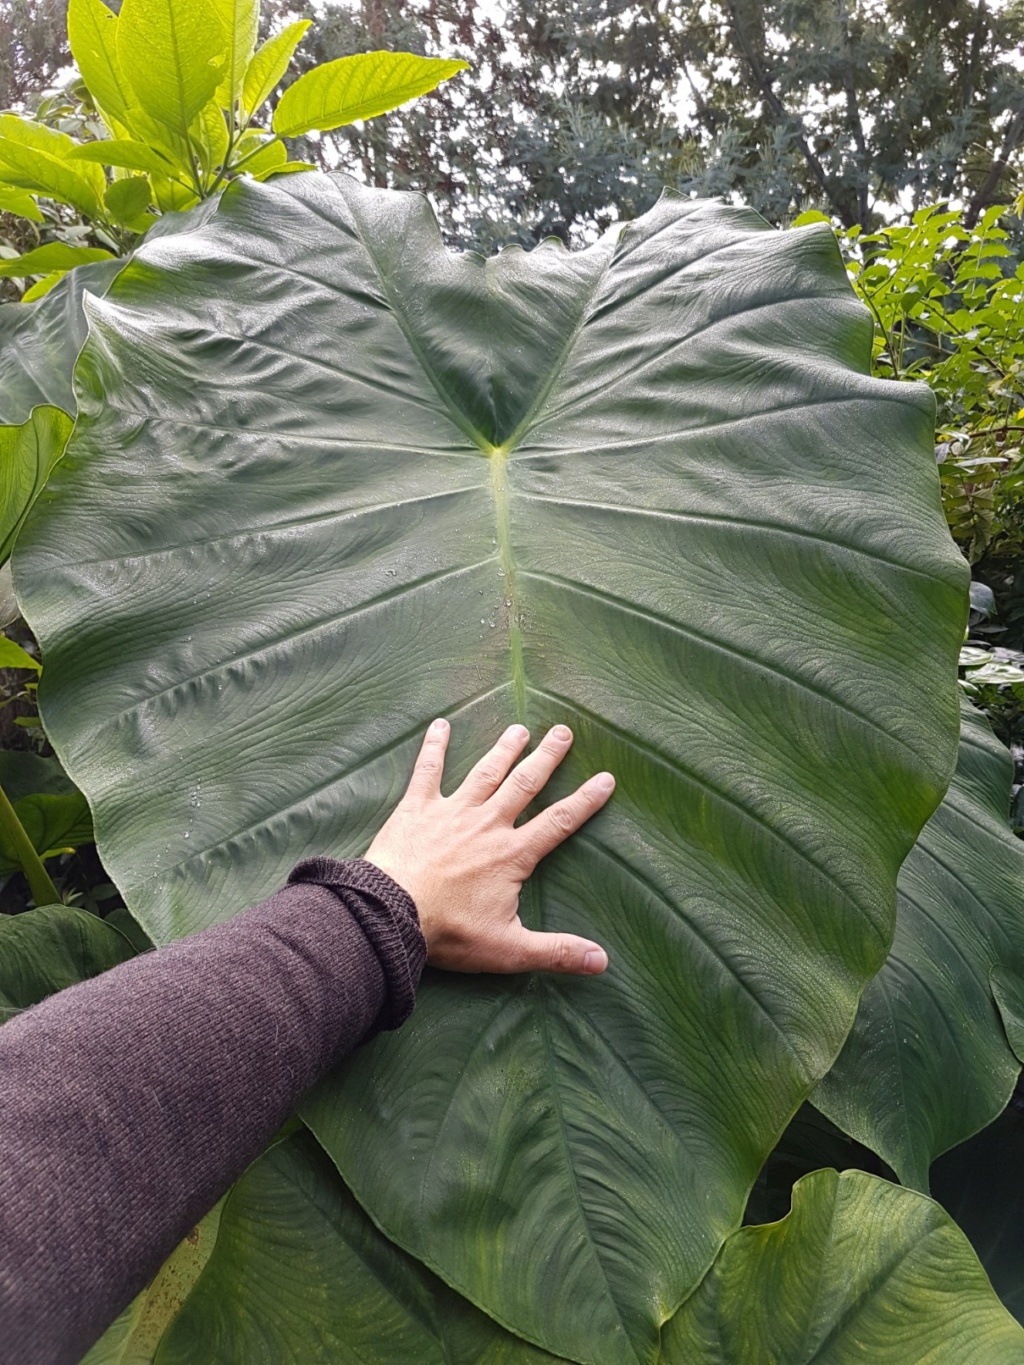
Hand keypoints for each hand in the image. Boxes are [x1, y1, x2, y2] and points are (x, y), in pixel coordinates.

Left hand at [363, 719, 613, 974]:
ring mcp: (452, 811)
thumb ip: (556, 951)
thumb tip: (601, 962)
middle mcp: (488, 824)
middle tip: (563, 731)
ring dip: (505, 749)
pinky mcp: (417, 808)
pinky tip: (440, 725)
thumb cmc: (449, 932)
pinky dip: (435, 747)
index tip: (605, 779)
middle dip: (547, 757)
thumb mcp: (509, 949)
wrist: (391, 914)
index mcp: (512, 854)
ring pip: (485, 772)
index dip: (585, 801)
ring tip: (520, 729)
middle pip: (524, 784)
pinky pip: (428, 770)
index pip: (558, 822)